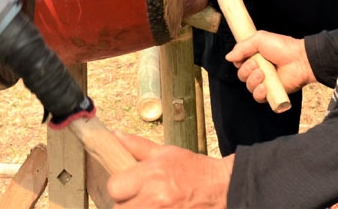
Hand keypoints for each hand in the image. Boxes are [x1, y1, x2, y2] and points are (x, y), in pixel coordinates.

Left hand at [108, 132, 232, 207]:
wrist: (223, 188)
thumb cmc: (195, 170)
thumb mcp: (167, 152)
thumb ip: (138, 146)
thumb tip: (115, 135)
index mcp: (152, 174)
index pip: (114, 187)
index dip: (119, 186)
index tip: (127, 186)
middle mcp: (154, 198)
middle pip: (118, 208)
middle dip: (126, 203)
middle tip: (138, 199)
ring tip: (147, 204)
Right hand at [226, 31, 314, 102]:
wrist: (299, 59)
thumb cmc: (282, 47)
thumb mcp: (259, 39)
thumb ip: (242, 47)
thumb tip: (228, 57)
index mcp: (255, 58)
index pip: (239, 64)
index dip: (239, 62)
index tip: (244, 58)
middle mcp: (258, 71)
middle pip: (242, 76)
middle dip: (247, 70)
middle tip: (258, 64)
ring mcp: (265, 83)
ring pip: (249, 87)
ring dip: (253, 80)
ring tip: (263, 74)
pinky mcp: (271, 93)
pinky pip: (258, 98)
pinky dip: (259, 93)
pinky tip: (265, 86)